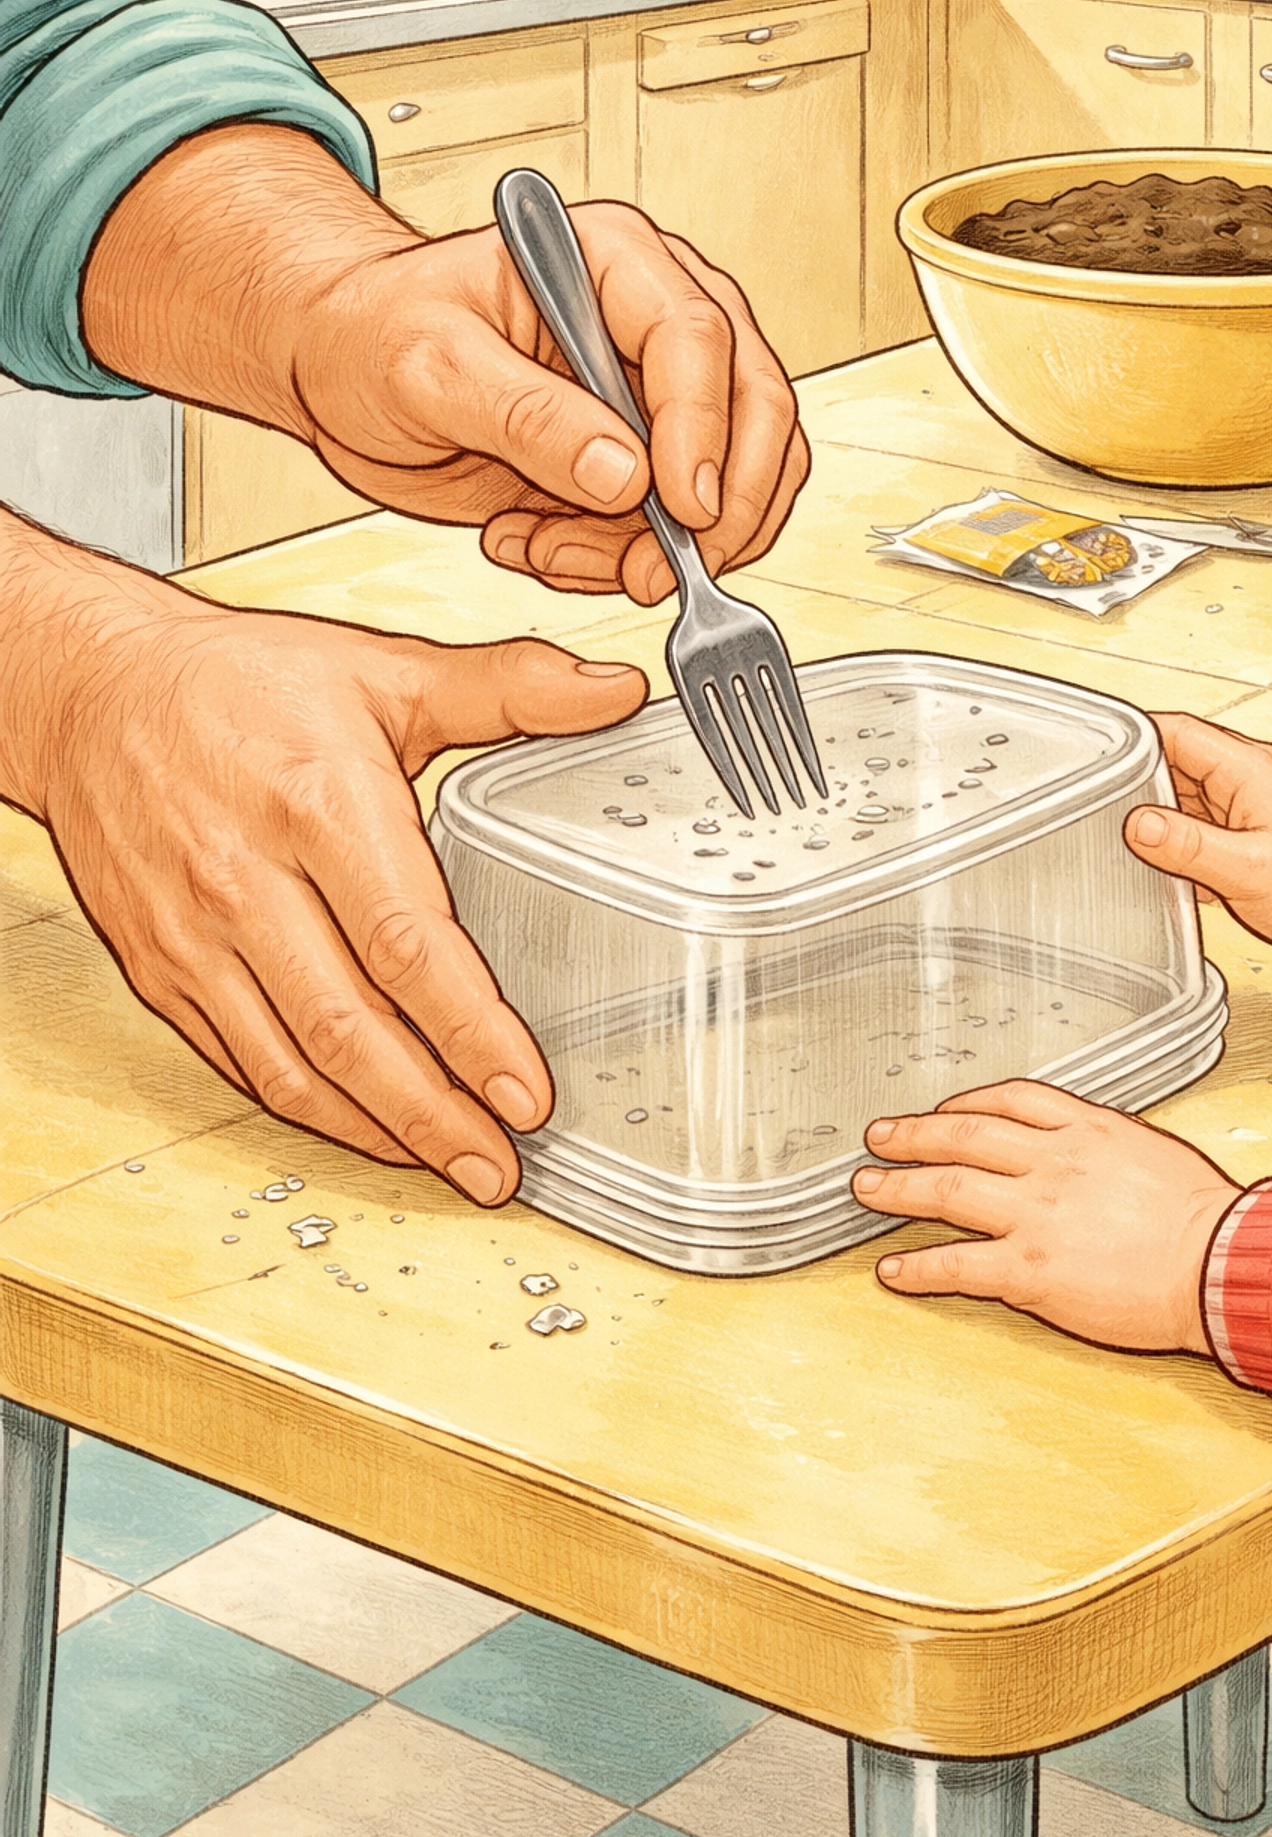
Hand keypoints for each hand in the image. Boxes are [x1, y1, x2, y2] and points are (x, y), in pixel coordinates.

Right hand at [0, 510, 646, 1202]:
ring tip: (450, 1165)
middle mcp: (247, 877)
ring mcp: (195, 934)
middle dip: (434, 1112)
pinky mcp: (160, 968)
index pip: (404, 941)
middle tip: (500, 1163)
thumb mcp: (382, 670)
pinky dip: (310, 1108)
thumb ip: (507, 686)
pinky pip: (241, 1060)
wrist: (93, 693)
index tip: (523, 1090)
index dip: (469, 1029)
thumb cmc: (240, 683)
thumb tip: (612, 689)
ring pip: (292, 1063)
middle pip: (350, 1026)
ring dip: (377, 1129)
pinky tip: (368, 1126)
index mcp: (318, 802)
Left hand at [82, 126, 809, 606]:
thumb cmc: (369, 331)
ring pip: (729, 483)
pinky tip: (542, 546)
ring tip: (549, 551)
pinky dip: (620, 562)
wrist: (337, 371)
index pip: (698, 336)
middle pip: (753, 409)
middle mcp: (650, 322)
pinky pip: (674, 530)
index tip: (684, 506)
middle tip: (656, 570)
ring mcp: (651, 398)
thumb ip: (526, 416)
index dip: (704, 429)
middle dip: (717, 507)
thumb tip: (622, 472)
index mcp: (612, 260)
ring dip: (654, 547)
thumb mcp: (429, 365)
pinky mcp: (636, 463)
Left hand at [853, 1081, 1240, 1352]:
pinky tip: (892, 1270)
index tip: (945, 1108)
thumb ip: (1111, 1148)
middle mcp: (1051, 1162)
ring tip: (866, 1189)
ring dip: (898, 1188)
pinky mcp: (1027, 1269)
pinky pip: (955, 1265)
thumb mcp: (1156, 1153)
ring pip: (947, 1189)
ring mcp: (1033, 1214)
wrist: (1219, 1262)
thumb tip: (1096, 1155)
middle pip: (963, 1136)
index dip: (968, 1102)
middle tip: (880, 1137)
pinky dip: (917, 1267)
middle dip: (914, 1134)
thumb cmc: (1206, 1218)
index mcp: (1086, 1128)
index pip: (1011, 1099)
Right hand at [1125, 713, 1271, 975]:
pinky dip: (1191, 847)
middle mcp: (1253, 779)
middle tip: (1110, 814)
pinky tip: (1182, 873)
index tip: (1097, 750)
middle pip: (1178, 765)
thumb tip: (1139, 825)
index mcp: (1248, 769)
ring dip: (1169, 824)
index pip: (1176, 731)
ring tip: (1147, 851)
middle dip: (1143, 788)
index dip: (1133, 736)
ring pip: (1193, 800)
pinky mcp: (1263, 835)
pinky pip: (1212, 829)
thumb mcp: (1248, 868)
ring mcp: (1258, 807)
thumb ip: (1187, 845)